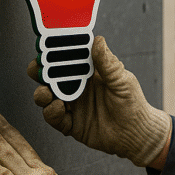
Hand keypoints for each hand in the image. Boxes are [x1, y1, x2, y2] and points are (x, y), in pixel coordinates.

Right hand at [28, 36, 170, 167]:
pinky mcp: (70, 124)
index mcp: (88, 73)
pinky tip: (58, 107)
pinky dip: (51, 112)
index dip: (55, 52)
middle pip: (50, 77)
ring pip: (47, 97)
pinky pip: (54, 118)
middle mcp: (76, 87)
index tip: (46, 46)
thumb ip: (107, 63)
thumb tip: (98, 40)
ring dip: (42, 93)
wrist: (136, 133)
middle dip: (39, 71)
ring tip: (45, 92)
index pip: (67, 58)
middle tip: (38, 70)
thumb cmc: (133, 103)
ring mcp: (72, 106)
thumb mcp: (122, 80)